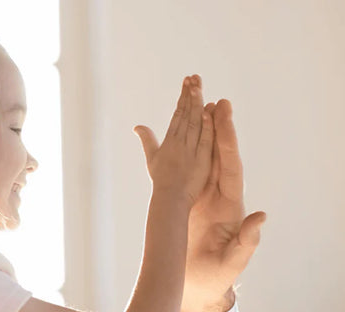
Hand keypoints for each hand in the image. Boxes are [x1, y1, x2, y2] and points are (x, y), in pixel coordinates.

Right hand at [135, 75, 212, 206]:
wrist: (168, 202)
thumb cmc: (161, 183)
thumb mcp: (152, 158)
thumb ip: (147, 141)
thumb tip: (137, 126)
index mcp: (170, 141)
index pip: (178, 115)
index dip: (183, 98)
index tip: (188, 82)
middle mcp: (179, 143)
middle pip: (186, 115)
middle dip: (190, 94)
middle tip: (194, 76)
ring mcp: (189, 152)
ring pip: (193, 124)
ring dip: (196, 104)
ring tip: (198, 85)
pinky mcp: (200, 162)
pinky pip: (203, 142)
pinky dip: (205, 127)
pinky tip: (207, 112)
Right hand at [183, 100, 265, 311]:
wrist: (199, 288)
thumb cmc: (218, 277)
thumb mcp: (235, 262)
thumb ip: (248, 241)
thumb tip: (261, 217)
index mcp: (232, 206)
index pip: (231, 168)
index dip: (228, 141)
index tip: (225, 116)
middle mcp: (219, 197)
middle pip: (219, 157)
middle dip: (218, 128)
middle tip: (215, 100)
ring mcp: (203, 198)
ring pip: (203, 160)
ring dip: (202, 134)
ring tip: (199, 105)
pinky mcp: (187, 203)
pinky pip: (186, 172)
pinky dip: (183, 153)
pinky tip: (178, 134)